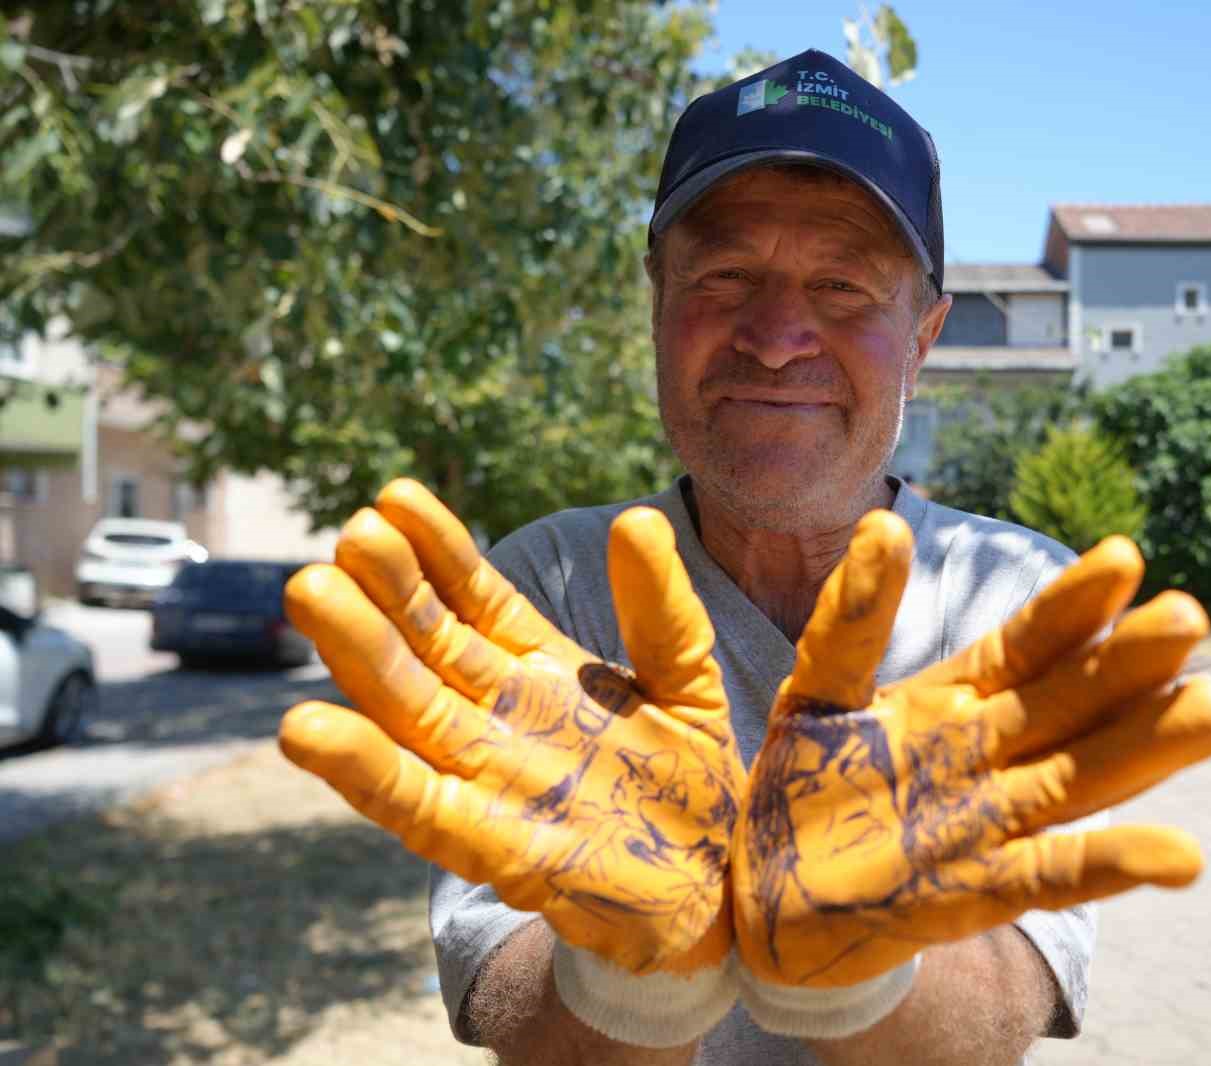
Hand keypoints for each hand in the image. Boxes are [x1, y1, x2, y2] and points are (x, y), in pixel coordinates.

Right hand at [279, 480, 743, 974]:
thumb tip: (637, 518)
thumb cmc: (692, 784)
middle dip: (385, 592)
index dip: (438, 551)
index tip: (394, 496)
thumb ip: (659, 608)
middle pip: (426, 645)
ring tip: (314, 592)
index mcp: (539, 671)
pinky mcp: (491, 849)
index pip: (473, 598)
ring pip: (406, 709)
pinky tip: (309, 727)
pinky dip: (363, 768)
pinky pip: (414, 802)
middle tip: (349, 534)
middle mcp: (498, 719)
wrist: (716, 893)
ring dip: (359, 656)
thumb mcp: (685, 679)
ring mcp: (488, 780)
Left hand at [732, 511, 1210, 990]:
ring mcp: (992, 822)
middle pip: (1073, 702)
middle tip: (1190, 617)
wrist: (774, 894)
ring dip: (1148, 748)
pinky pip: (1053, 874)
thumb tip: (888, 521)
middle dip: (1130, 664)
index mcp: (961, 698)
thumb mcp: (821, 688)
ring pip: (1082, 777)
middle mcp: (993, 753)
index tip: (1124, 555)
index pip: (1029, 643)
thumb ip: (853, 618)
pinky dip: (1112, 865)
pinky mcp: (978, 890)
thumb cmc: (806, 780)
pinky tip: (1180, 856)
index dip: (1073, 605)